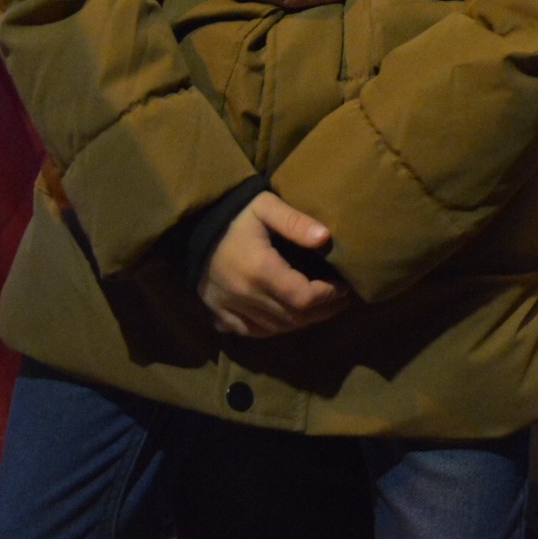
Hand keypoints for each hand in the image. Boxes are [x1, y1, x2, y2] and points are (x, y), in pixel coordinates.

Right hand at [199, 192, 349, 338]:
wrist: (194, 222)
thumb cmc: (236, 212)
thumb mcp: (267, 206)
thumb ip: (295, 222)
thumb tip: (325, 237)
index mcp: (260, 270)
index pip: (302, 297)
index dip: (327, 296)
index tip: (344, 287)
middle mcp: (244, 295)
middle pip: (291, 318)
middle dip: (321, 312)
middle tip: (340, 301)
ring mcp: (228, 307)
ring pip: (273, 328)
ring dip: (299, 323)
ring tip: (319, 309)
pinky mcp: (216, 312)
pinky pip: (249, 332)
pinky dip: (271, 329)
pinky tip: (284, 318)